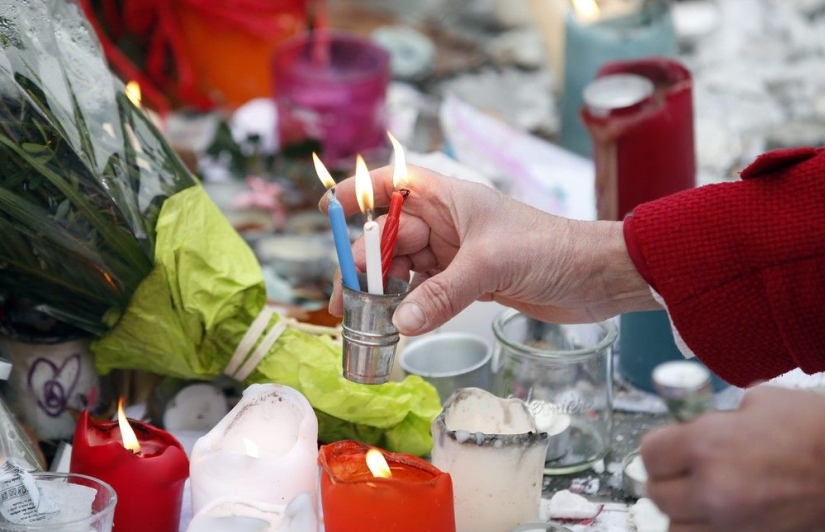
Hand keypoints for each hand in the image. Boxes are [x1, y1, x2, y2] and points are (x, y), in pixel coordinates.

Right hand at [320, 165, 654, 335]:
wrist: (595, 277)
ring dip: (384, 291)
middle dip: (365, 264)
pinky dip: (410, 307)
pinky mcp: (468, 282)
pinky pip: (426, 291)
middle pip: (390, 237)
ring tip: (362, 319)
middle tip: (344, 301)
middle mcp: (448, 223)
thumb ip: (443, 294)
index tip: (326, 208)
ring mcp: (457, 253)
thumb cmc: (550, 249)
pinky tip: (397, 324)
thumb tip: (401, 325)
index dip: (359, 191)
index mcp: (450, 198)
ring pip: (405, 268)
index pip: (394, 183)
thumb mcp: (491, 265)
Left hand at [641, 385, 824, 530]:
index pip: (650, 453)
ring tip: (702, 496)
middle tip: (683, 469)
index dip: (660, 447)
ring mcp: (733, 525)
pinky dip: (706, 528)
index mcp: (708, 445)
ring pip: (676, 527)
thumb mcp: (760, 402)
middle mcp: (713, 489)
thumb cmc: (815, 429)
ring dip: (683, 511)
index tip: (670, 445)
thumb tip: (694, 425)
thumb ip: (717, 417)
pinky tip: (720, 514)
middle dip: (667, 479)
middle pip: (657, 494)